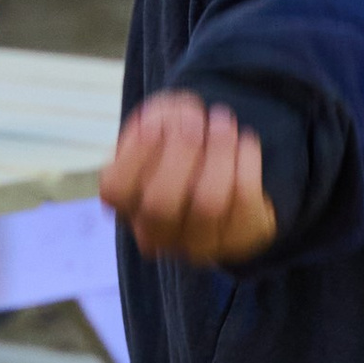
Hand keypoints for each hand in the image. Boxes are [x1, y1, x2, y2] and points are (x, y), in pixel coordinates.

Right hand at [102, 91, 277, 265]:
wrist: (225, 174)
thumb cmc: (180, 145)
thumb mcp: (162, 123)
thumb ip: (160, 119)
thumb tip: (171, 122)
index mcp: (126, 204)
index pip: (116, 189)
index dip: (137, 153)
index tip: (157, 124)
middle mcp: (155, 232)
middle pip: (160, 203)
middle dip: (181, 152)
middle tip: (196, 121)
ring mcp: (195, 243)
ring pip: (207, 205)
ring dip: (218, 153)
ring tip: (223, 124)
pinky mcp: (236, 239)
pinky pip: (244, 202)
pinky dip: (247, 163)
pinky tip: (244, 142)